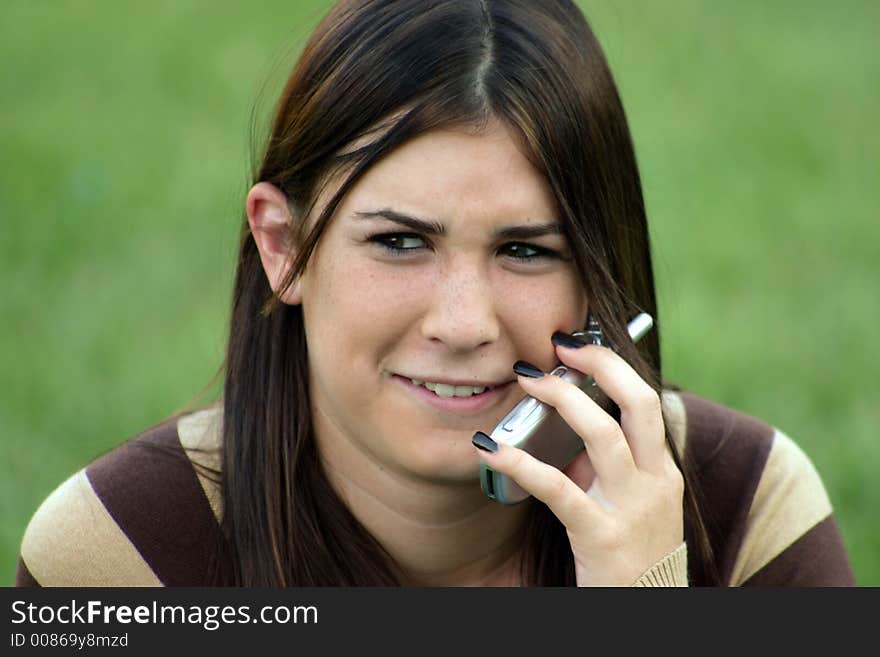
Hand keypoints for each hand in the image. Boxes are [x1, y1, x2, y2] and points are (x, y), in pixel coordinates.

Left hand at [474, 338, 683, 585]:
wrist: (646, 609)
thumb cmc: (628, 551)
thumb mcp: (627, 501)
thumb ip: (599, 464)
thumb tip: (560, 427)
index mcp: (661, 468)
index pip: (646, 400)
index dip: (613, 365)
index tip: (578, 344)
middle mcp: (655, 481)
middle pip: (638, 403)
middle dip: (600, 366)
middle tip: (558, 347)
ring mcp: (632, 508)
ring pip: (603, 435)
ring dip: (562, 400)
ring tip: (526, 381)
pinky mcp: (602, 536)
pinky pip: (558, 489)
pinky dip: (521, 462)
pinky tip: (491, 447)